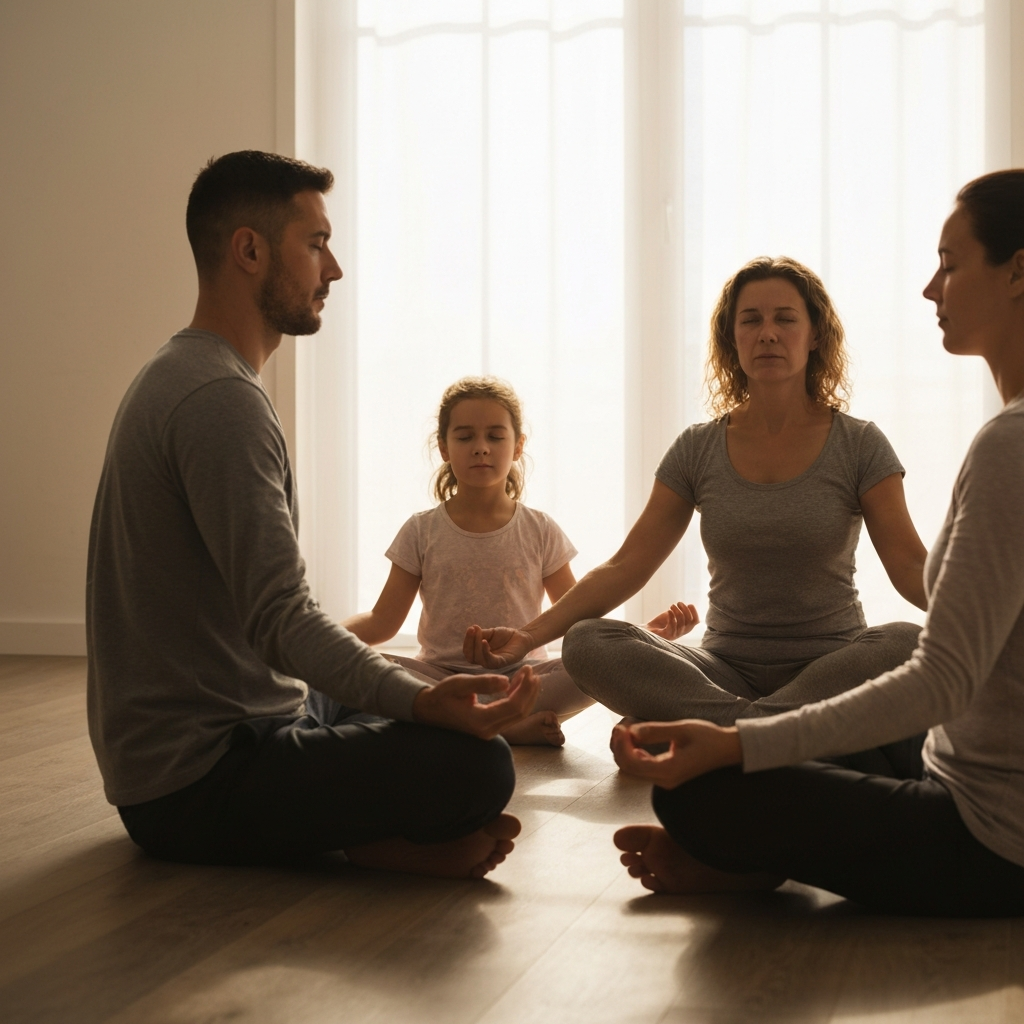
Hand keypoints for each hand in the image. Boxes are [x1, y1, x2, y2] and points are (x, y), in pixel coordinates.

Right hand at [412, 665, 539, 738]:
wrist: (429, 711)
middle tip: (531, 670)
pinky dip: (518, 699)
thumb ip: (484, 683)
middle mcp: (488, 731)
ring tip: (529, 676)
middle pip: (520, 712)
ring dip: (526, 695)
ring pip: (518, 715)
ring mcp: (490, 732)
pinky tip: (517, 685)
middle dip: (529, 690)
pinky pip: (510, 715)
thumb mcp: (460, 684)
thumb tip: (508, 682)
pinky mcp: (490, 728)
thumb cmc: (442, 695)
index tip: (528, 670)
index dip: (525, 688)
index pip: (513, 706)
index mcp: (481, 721)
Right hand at [463, 624, 536, 668]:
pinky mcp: (502, 663)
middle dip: (469, 642)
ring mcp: (493, 663)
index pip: (468, 652)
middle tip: (472, 629)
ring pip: (479, 659)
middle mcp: (485, 661)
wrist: (522, 636)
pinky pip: (491, 660)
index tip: (470, 628)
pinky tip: (485, 641)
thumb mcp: (490, 633)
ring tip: (478, 633)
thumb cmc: (505, 636)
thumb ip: (480, 634)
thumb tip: (472, 628)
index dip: (467, 641)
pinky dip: (485, 651)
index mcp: (480, 655)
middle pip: (471, 657)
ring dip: (476, 646)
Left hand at [610, 719, 741, 788]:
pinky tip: (634, 738)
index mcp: (669, 770)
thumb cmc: (708, 738)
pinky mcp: (666, 774)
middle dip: (619, 746)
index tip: (621, 727)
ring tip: (625, 729)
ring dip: (624, 749)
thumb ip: (655, 731)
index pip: (632, 764)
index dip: (621, 745)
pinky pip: (641, 766)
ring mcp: (665, 779)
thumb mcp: (682, 729)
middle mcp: (665, 780)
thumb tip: (631, 732)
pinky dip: (632, 752)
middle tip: (619, 726)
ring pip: (632, 768)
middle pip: (628, 768)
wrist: (727, 749)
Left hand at [645, 602, 698, 640]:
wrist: (648, 631)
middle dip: (685, 610)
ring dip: (677, 612)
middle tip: (678, 603)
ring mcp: (675, 635)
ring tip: (672, 606)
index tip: (689, 604)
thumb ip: (681, 612)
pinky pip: (672, 627)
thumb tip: (690, 605)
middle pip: (689, 621)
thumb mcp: (673, 615)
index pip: (695, 621)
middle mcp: (681, 632)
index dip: (694, 612)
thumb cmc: (661, 623)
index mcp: (685, 627)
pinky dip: (671, 617)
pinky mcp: (667, 636)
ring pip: (681, 623)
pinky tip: (669, 611)